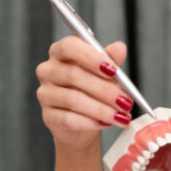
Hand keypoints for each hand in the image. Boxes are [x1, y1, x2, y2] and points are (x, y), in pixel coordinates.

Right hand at [35, 36, 130, 152]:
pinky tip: (106, 123)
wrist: (86, 120)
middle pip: (73, 75)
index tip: (113, 70)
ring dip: (101, 109)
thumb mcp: (106, 72)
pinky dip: (91, 122)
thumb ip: (111, 60)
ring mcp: (45, 94)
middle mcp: (48, 70)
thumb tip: (120, 48)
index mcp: (61, 52)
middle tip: (125, 101)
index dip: (91, 57)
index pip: (69, 47)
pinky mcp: (48, 116)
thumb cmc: (94, 90)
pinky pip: (69, 119)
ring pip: (73, 99)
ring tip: (120, 115)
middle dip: (104, 89)